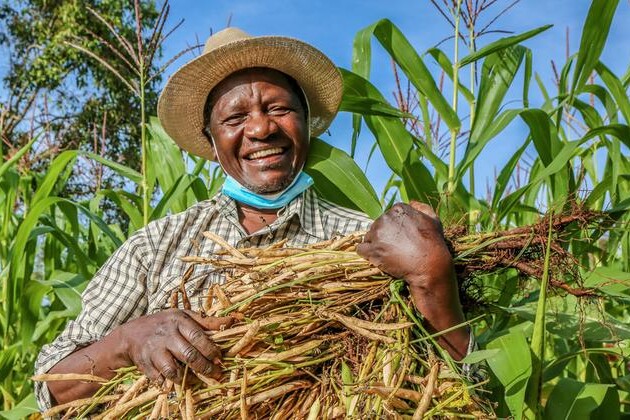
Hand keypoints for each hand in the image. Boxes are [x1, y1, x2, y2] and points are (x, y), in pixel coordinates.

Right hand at [116, 309, 233, 382]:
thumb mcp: (184, 316)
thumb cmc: (165, 324)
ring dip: (188, 378)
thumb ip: (207, 321)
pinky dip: (170, 383)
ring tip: (196, 379)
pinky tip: (177, 382)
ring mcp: (154, 350)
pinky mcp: (145, 365)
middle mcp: (166, 335)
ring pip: (174, 370)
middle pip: (189, 355)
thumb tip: (232, 321)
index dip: (211, 350)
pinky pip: (160, 379)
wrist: (131, 334)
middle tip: (216, 373)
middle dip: (205, 367)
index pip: (198, 337)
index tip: (219, 358)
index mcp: (178, 321)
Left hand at [356, 201, 452, 287]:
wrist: (430, 266)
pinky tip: (376, 257)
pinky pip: (361, 249)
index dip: (395, 227)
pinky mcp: (371, 250)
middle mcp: (385, 218)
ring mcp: (377, 234)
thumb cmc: (434, 243)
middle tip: (397, 247)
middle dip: (385, 234)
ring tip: (389, 253)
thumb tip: (410, 202)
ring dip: (376, 243)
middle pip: (378, 225)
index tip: (402, 236)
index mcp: (398, 209)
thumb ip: (420, 207)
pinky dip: (367, 253)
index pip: (389, 215)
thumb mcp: (433, 219)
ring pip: (369, 236)